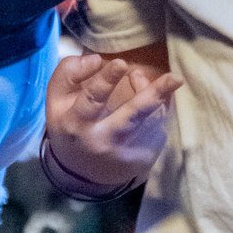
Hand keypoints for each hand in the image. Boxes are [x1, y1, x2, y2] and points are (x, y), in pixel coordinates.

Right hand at [45, 49, 176, 193]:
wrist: (81, 174)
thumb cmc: (71, 126)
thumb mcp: (57, 101)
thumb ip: (69, 73)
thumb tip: (97, 59)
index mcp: (76, 123)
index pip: (91, 100)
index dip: (106, 81)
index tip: (121, 63)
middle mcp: (102, 140)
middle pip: (131, 115)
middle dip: (152, 95)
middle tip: (175, 78)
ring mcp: (126, 153)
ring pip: (151, 116)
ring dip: (155, 95)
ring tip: (164, 82)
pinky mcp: (144, 159)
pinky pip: (158, 127)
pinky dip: (155, 113)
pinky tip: (143, 117)